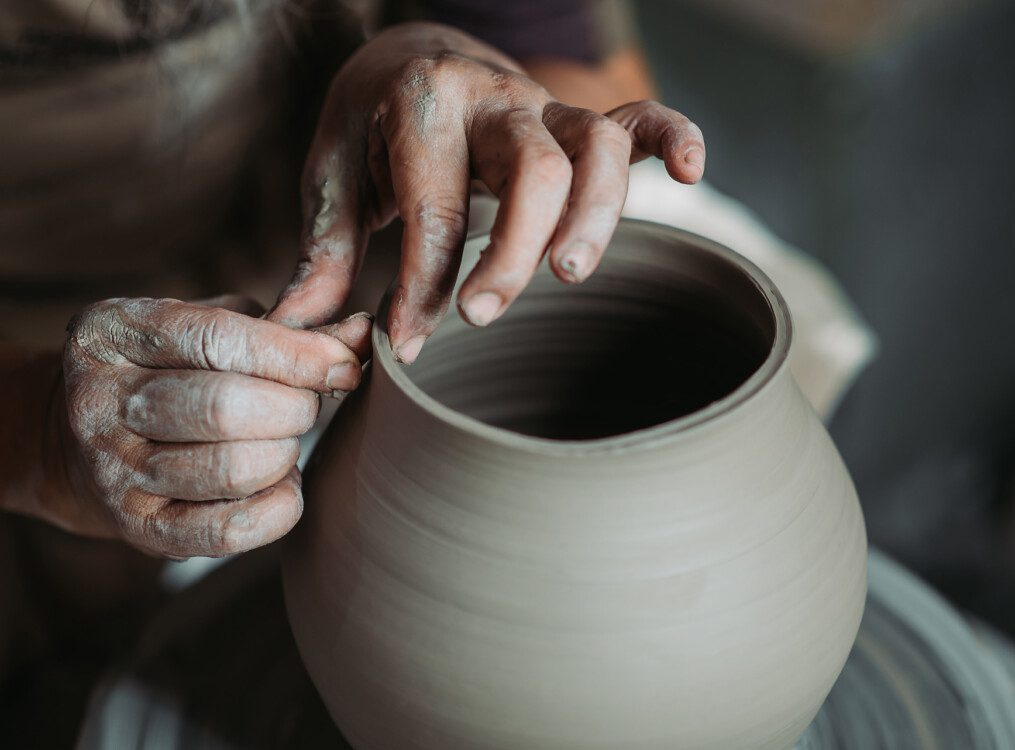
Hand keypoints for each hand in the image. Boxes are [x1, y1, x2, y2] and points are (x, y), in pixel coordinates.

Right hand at [58, 296, 371, 557]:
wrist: (79, 443)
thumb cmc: (171, 369)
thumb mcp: (211, 325)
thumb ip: (287, 323)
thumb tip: (361, 334)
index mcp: (114, 331)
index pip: (219, 339)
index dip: (298, 354)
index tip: (347, 363)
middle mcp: (100, 401)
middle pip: (226, 407)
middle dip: (294, 406)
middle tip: (305, 405)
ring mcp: (113, 471)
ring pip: (232, 468)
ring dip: (284, 453)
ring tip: (282, 439)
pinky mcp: (137, 529)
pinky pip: (228, 530)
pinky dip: (278, 507)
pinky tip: (280, 482)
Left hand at [269, 23, 704, 362]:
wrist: (407, 55)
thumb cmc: (368, 125)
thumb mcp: (331, 176)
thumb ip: (321, 254)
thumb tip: (297, 333)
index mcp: (422, 103)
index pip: (434, 207)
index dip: (422, 285)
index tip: (406, 344)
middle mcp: (493, 96)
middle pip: (533, 171)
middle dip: (513, 252)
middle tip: (480, 318)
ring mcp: (543, 104)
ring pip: (596, 151)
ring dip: (596, 218)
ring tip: (570, 278)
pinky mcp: (576, 117)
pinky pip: (638, 118)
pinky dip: (673, 138)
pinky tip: (691, 175)